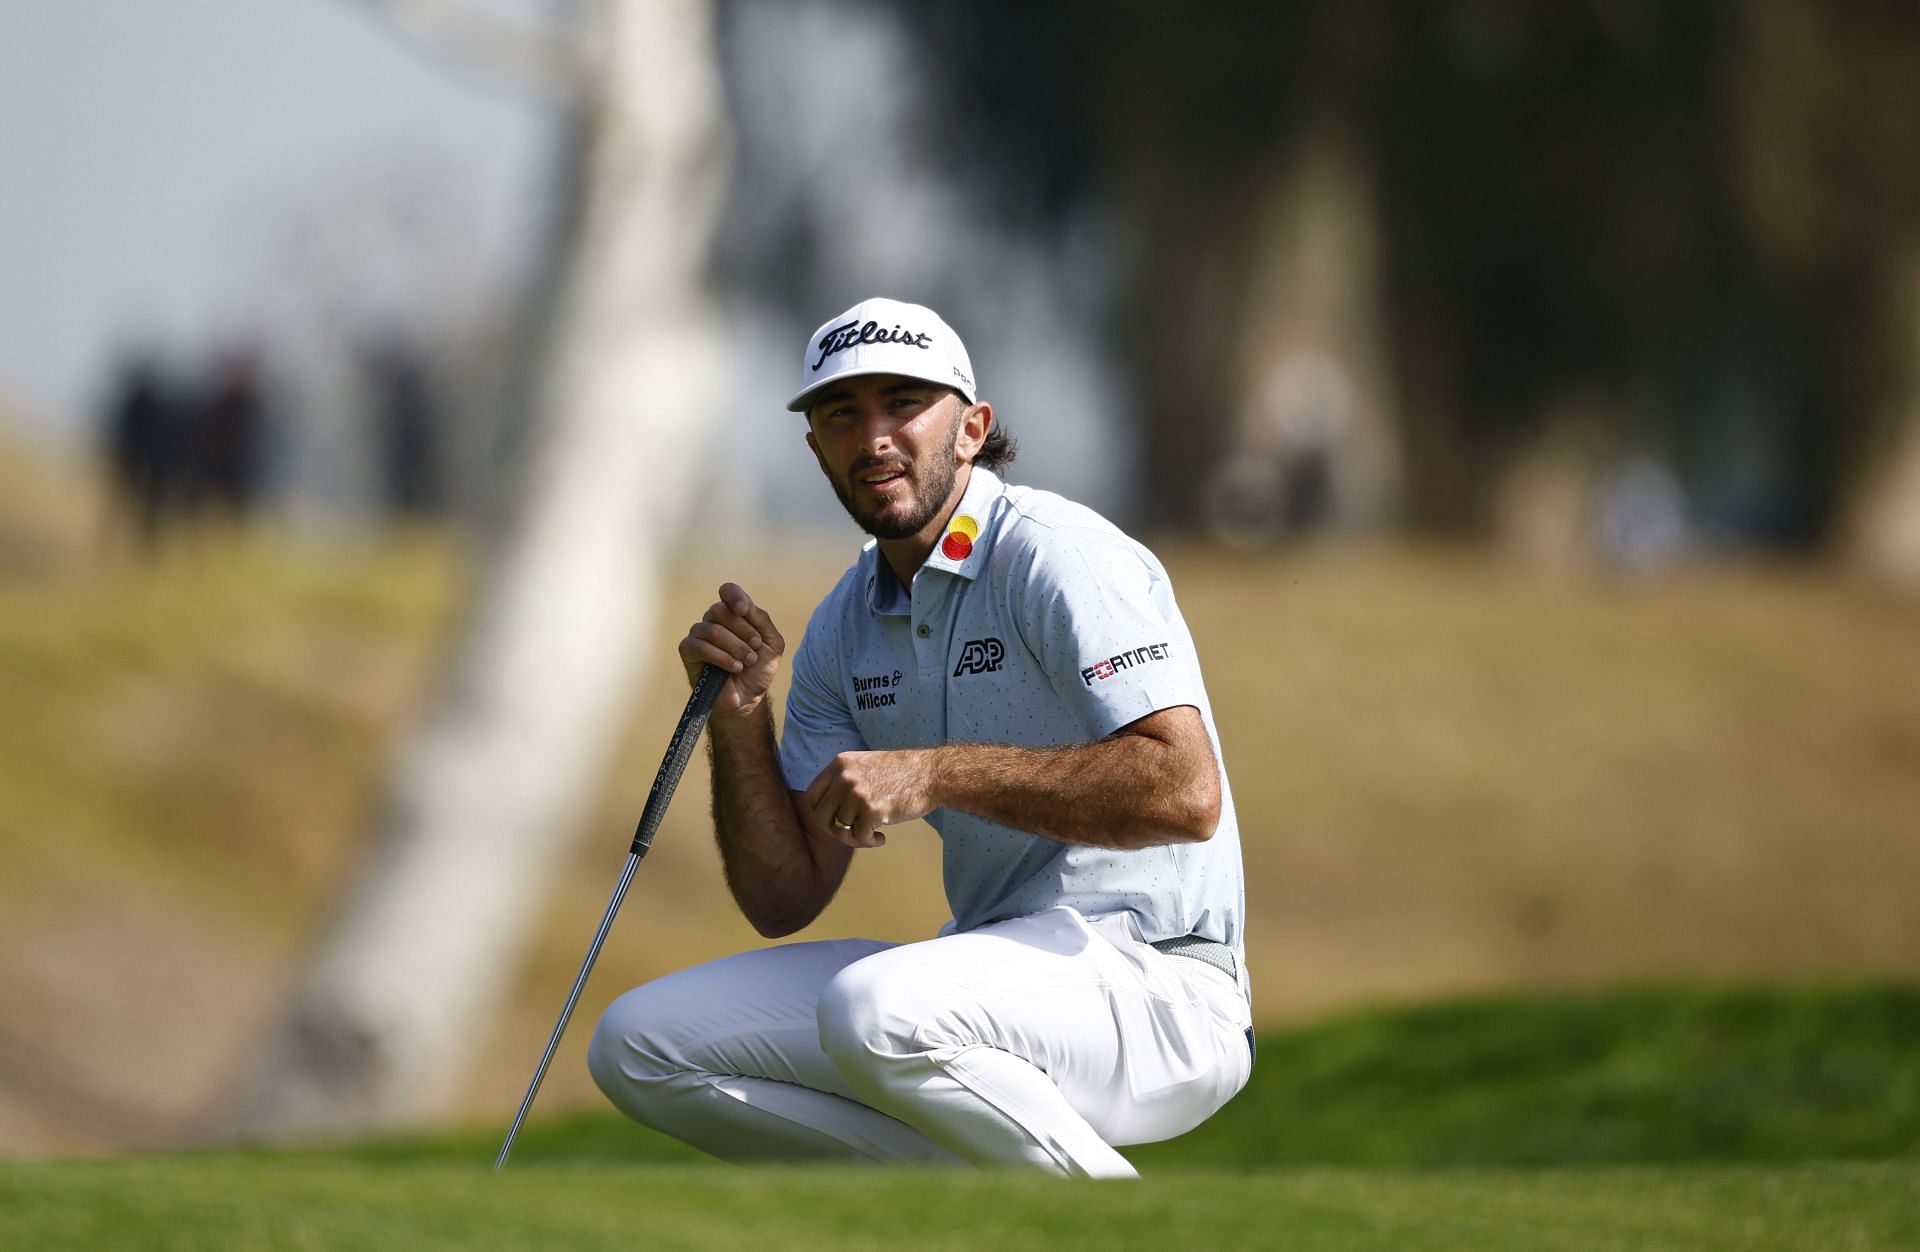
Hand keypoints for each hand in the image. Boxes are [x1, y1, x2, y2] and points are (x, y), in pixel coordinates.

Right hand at [679, 583, 784, 716]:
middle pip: (720, 610)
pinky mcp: (688, 652)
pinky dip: (721, 657)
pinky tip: (734, 668)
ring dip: (735, 647)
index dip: (735, 596)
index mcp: (734, 614)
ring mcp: (699, 635)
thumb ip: (761, 620)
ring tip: (746, 663)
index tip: (745, 610)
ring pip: (712, 629)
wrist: (748, 698)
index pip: (728, 591)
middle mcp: (714, 621)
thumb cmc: (758, 670)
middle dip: (742, 631)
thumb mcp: (772, 643)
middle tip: (754, 649)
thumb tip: (744, 606)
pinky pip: (699, 646)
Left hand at [803, 749, 938, 848]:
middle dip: (834, 831)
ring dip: (855, 838)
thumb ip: (844, 781)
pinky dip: (869, 842)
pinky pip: (859, 837)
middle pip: (821, 816)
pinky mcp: (872, 810)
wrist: (931, 774)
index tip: (834, 822)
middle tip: (852, 834)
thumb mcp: (865, 765)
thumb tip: (827, 811)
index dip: (820, 814)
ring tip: (872, 834)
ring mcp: (857, 793)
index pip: (812, 796)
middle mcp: (845, 777)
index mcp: (840, 764)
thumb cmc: (901, 774)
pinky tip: (881, 837)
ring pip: (840, 829)